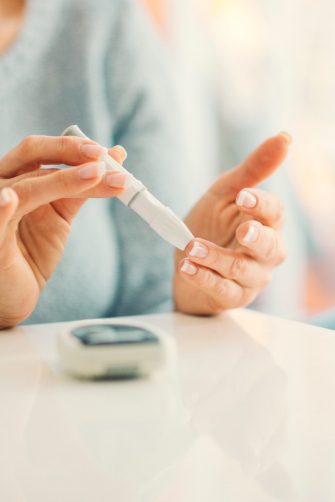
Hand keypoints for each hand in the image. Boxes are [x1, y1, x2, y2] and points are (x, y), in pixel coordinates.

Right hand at [0, 135, 127, 327]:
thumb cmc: (32, 252)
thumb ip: (83, 189)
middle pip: (31, 154)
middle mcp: (1, 186)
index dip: (73, 146)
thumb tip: (116, 159)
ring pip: (26, 187)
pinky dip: (2, 208)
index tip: (108, 153)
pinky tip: (10, 199)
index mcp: (16, 178)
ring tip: (96, 175)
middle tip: (102, 158)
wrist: (14, 294)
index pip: (41, 150)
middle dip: (69, 151)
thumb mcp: (60, 215)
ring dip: (63, 180)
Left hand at [174, 133, 289, 314]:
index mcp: (266, 223)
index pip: (275, 214)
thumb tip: (284, 137)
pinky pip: (221, 289)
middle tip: (242, 230)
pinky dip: (203, 278)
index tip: (243, 196)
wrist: (187, 261)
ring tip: (192, 246)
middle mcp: (265, 253)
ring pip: (243, 270)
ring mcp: (250, 278)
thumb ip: (252, 171)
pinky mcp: (231, 296)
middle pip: (271, 247)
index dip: (262, 205)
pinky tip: (187, 267)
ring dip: (218, 258)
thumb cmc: (211, 226)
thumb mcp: (225, 194)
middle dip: (257, 238)